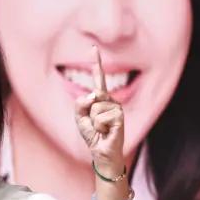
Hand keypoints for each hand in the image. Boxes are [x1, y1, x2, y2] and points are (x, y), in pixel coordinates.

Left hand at [74, 46, 124, 172]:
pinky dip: (99, 127)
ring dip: (93, 122)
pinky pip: (100, 118)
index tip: (93, 47)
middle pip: (91, 97)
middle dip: (87, 113)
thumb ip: (80, 104)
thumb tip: (93, 95)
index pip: (99, 78)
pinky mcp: (120, 117)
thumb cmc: (92, 134)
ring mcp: (117, 107)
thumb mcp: (79, 118)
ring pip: (95, 108)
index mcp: (101, 98)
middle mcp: (111, 100)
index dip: (97, 62)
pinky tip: (106, 132)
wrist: (101, 151)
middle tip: (95, 125)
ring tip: (101, 129)